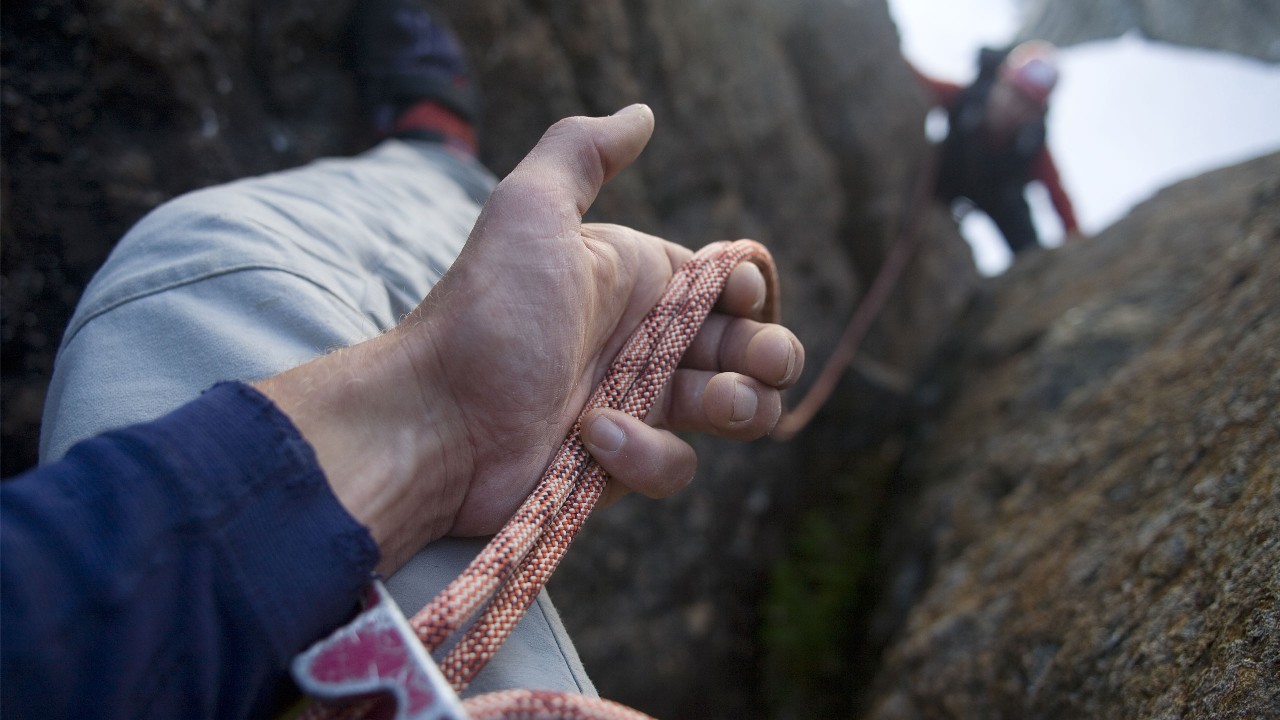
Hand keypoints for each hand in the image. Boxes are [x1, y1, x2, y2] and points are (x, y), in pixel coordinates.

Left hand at [258, 105, 803, 572]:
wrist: (432, 418)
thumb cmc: (486, 312)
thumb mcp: (529, 210)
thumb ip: (582, 151)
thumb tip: (642, 114)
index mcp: (637, 282)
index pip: (727, 286)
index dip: (749, 292)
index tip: (734, 293)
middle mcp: (643, 342)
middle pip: (745, 350)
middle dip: (770, 353)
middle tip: (763, 360)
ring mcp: (635, 406)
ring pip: (730, 412)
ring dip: (742, 406)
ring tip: (719, 401)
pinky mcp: (619, 466)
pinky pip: (673, 466)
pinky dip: (648, 455)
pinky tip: (596, 437)